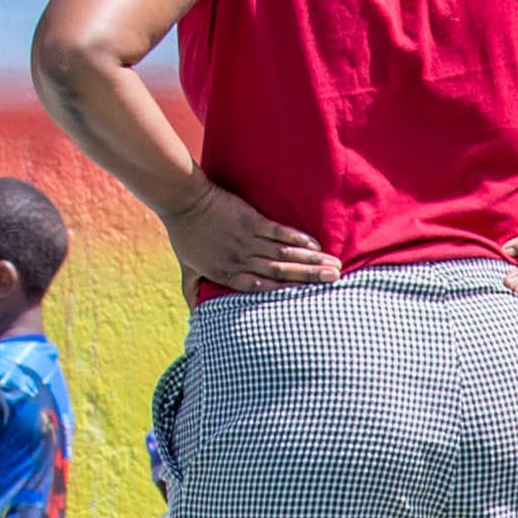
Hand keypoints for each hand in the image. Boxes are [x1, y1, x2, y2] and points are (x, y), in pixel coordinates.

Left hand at [162, 179, 334, 294]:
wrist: (182, 201)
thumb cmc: (184, 235)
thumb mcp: (187, 268)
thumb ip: (193, 291)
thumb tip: (194, 316)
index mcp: (228, 274)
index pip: (263, 289)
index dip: (288, 294)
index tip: (308, 300)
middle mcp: (241, 260)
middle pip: (281, 274)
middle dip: (310, 278)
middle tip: (335, 281)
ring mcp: (247, 240)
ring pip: (284, 255)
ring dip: (311, 261)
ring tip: (334, 266)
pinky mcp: (250, 220)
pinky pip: (278, 232)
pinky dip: (297, 239)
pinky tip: (314, 245)